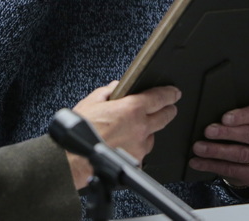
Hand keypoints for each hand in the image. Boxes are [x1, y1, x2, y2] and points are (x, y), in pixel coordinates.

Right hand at [65, 81, 180, 188]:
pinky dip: (137, 146)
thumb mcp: (91, 101)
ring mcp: (140, 147)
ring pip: (153, 136)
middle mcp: (140, 128)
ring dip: (148, 130)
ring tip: (134, 129)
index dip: (170, 94)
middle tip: (168, 107)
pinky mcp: (136, 161)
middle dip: (168, 110)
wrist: (73, 159)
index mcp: (131, 109)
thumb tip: (116, 87)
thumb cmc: (80, 130)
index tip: (174, 93)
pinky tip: (125, 144)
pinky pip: (142, 151)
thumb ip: (108, 92)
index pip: (160, 98)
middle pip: (165, 117)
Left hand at [189, 104, 248, 187]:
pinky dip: (212, 165)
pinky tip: (198, 162)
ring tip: (198, 147)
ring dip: (217, 151)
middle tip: (207, 131)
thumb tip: (210, 109)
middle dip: (226, 133)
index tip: (224, 118)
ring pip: (241, 155)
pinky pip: (233, 170)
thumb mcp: (248, 115)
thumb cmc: (248, 124)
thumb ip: (236, 110)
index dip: (242, 116)